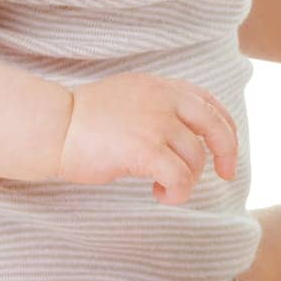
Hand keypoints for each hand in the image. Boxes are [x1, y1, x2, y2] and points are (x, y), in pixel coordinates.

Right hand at [54, 72, 238, 204]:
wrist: (53, 126)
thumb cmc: (81, 120)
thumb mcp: (127, 98)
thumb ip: (156, 106)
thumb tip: (183, 136)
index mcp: (159, 86)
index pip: (208, 101)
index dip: (224, 126)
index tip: (225, 149)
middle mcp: (163, 99)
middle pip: (215, 125)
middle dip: (227, 151)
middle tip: (227, 174)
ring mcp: (156, 123)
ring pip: (196, 158)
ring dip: (186, 179)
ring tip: (162, 186)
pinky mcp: (146, 149)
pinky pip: (180, 178)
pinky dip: (177, 192)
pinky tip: (159, 193)